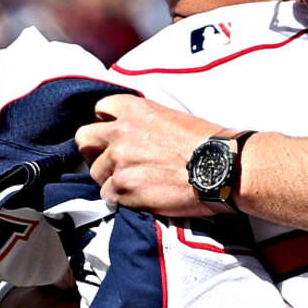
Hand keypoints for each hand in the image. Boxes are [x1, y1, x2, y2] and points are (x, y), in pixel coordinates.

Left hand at [75, 95, 227, 216]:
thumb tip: (135, 134)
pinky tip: (141, 197)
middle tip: (111, 162)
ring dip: (111, 179)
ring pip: (95, 172)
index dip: (105, 124)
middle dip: (94, 151)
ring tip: (136, 183)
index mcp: (135, 109)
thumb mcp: (173, 117)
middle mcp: (121, 131)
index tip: (114, 135)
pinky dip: (121, 199)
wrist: (223, 168)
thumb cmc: (208, 144)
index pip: (100, 110)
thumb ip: (145, 122)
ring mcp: (119, 161)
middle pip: (84, 139)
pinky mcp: (123, 188)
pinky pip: (107, 196)